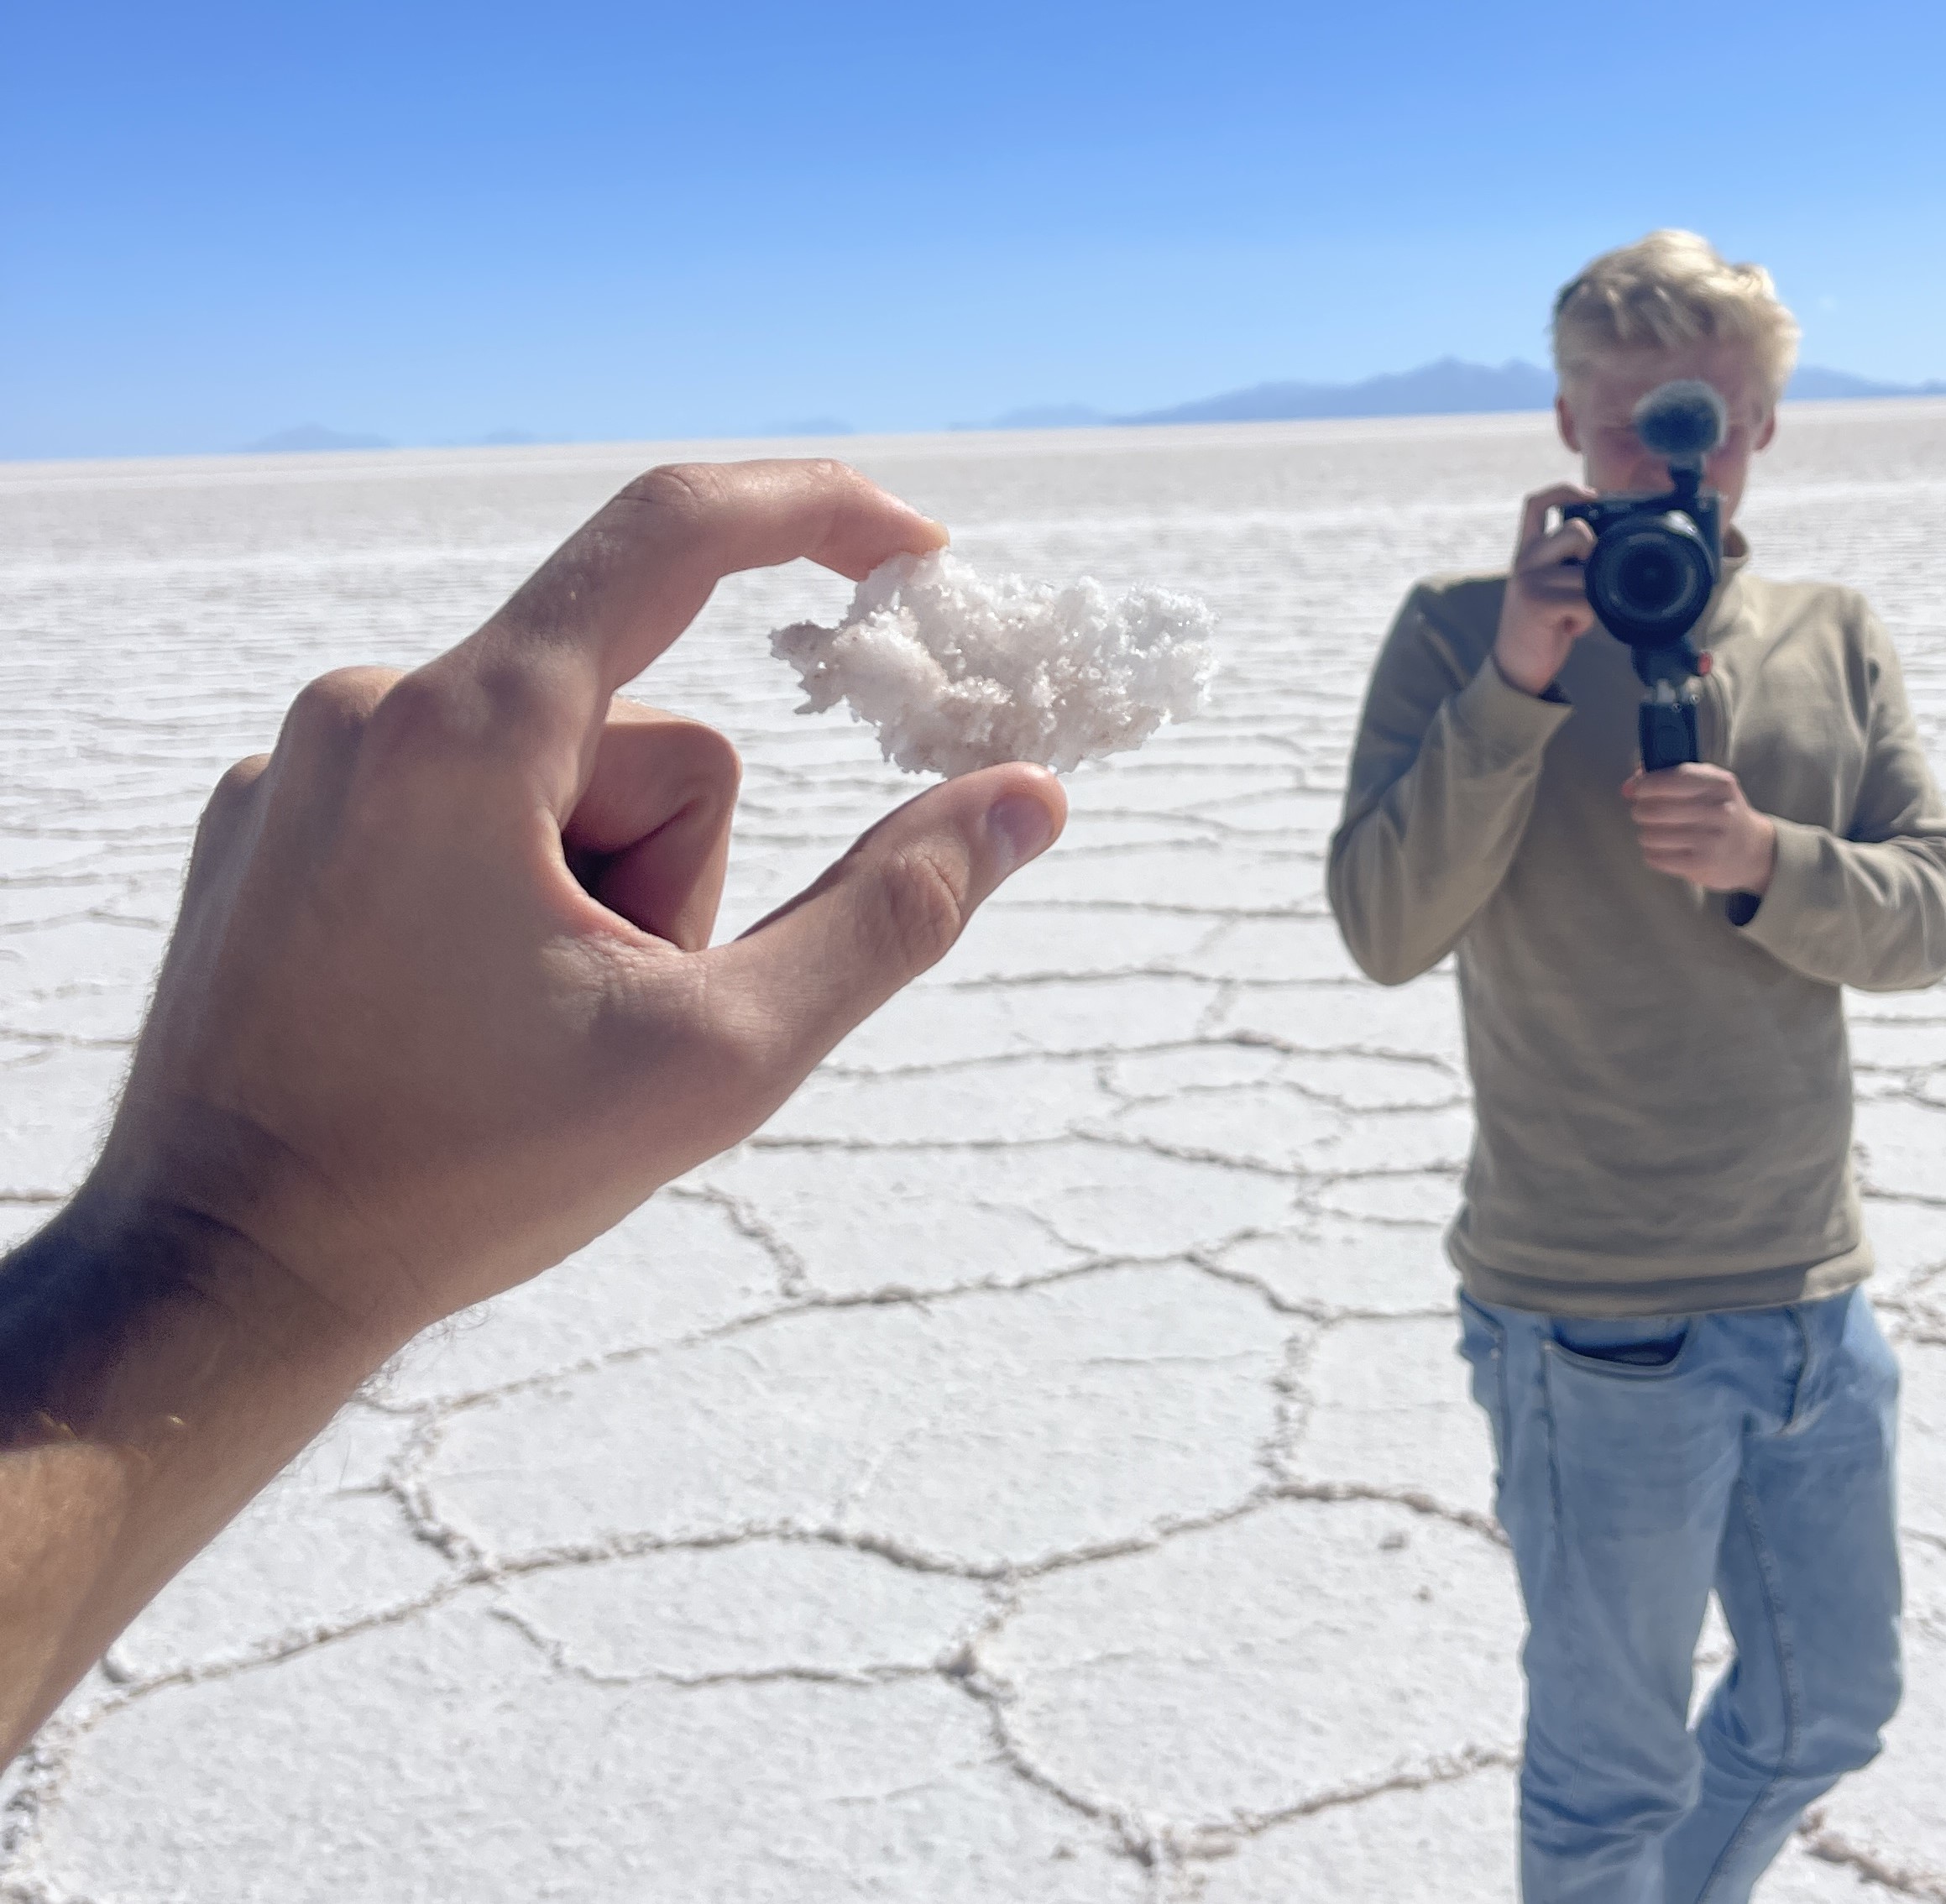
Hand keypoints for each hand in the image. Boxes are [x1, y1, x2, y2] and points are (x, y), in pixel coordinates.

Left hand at [84, 458, 1069, 1357]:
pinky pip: (467, 810)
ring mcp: (305, 767)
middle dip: (680, 869)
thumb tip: (1029, 796)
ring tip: (527, 1027)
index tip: (921, 557)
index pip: (670, 533)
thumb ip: (893, 913)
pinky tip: (453, 1011)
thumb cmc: (460, 1178)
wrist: (214, 1285)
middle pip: (644, 736)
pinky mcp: (273, 825)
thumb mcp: (720, 1055)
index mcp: (466, 731)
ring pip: (560, 782)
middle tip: (619, 1013)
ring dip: (600, 894)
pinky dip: (513, 890)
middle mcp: (366, 708)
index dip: (818, 516)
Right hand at [1492, 483, 1598, 695]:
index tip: (1590, 495)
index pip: (1536, 505)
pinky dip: (1587, 619)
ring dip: (1593, 597)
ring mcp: (1528, 580)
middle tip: (1585, 583)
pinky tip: (1571, 628)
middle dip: (1595, 554)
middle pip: (1577, 530)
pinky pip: (1584, 600)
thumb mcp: (1548, 586)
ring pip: (1587, 570)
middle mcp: (1524, 559)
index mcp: (1527, 550)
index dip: (1563, 491)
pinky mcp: (1537, 603)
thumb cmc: (1542, 625)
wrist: (1515, 666)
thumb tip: (1604, 548)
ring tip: (1575, 615)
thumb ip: (1564, 563)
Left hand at [1623, 764, 1777, 893]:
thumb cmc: (1722, 813)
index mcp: (1720, 784)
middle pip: (1656, 809)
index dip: (1645, 784)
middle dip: (1641, 810)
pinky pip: (1657, 857)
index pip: (1672, 779)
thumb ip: (1669, 777)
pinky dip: (1652, 853)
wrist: (1754, 851)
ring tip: (1655, 832)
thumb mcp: (1707, 785)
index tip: (1636, 789)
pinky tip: (1662, 849)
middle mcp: (1719, 810)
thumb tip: (1629, 786)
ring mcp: (1711, 839)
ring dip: (1646, 833)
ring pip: (1652, 834)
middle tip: (1643, 812)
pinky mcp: (1702, 864)